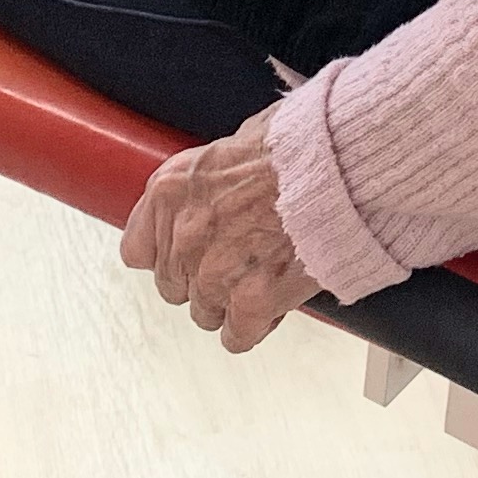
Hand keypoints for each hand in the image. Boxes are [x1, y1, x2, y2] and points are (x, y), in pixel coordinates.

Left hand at [119, 116, 319, 353]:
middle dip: (204, 277)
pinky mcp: (250, 302)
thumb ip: (213, 175)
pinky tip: (272, 306)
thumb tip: (222, 182)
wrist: (340, 169)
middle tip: (239, 261)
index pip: (137, 249)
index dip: (167, 253)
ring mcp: (214, 274)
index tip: (186, 252)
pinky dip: (254, 326)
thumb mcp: (239, 140)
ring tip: (263, 278)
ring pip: (204, 313)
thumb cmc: (300, 147)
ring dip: (229, 302)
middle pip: (174, 285)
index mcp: (171, 192)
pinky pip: (236, 337)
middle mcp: (184, 236)